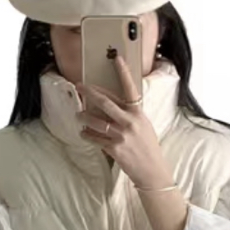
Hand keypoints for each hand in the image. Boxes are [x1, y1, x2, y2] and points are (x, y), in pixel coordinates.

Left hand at [76, 56, 174, 189]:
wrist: (152, 170)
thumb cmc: (148, 147)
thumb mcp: (144, 126)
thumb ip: (130, 114)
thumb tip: (113, 106)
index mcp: (138, 113)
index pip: (130, 88)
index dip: (123, 72)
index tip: (116, 58)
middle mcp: (129, 122)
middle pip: (105, 102)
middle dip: (89, 93)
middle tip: (79, 86)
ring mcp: (121, 136)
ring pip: (96, 121)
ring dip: (84, 117)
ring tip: (78, 115)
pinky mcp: (114, 149)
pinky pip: (96, 139)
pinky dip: (87, 135)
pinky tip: (83, 133)